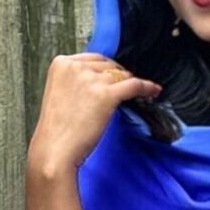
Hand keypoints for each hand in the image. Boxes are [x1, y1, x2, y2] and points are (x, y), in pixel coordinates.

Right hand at [28, 52, 160, 171]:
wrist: (56, 150)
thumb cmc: (57, 129)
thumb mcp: (61, 94)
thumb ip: (77, 81)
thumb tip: (105, 78)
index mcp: (61, 63)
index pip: (93, 58)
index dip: (108, 69)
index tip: (116, 76)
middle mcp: (75, 67)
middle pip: (108, 65)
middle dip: (119, 77)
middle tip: (127, 89)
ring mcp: (90, 79)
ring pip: (122, 75)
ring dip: (131, 83)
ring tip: (141, 92)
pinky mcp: (106, 95)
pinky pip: (134, 85)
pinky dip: (146, 87)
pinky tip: (154, 90)